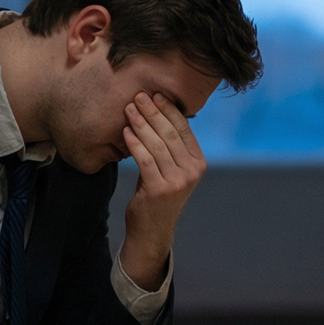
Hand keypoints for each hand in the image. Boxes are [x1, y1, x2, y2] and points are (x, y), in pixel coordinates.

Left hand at [120, 92, 205, 290]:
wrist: (152, 230)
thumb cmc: (158, 194)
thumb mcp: (170, 169)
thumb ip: (170, 147)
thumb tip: (158, 111)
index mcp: (198, 163)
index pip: (183, 129)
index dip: (169, 109)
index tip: (155, 94)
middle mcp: (192, 172)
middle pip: (170, 134)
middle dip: (152, 112)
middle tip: (138, 96)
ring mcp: (177, 182)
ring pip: (156, 144)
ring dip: (141, 123)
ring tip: (129, 109)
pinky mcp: (159, 189)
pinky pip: (145, 159)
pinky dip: (134, 143)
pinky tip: (125, 132)